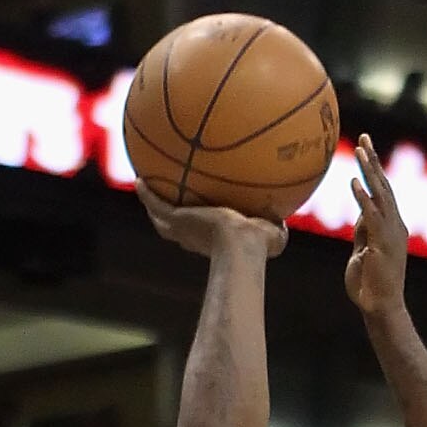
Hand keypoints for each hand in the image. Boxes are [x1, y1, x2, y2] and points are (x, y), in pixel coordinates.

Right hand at [135, 184, 286, 258]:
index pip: (203, 234)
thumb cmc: (260, 245)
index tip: (201, 216)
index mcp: (214, 240)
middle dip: (171, 217)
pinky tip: (140, 180)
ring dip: (153, 205)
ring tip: (146, 188)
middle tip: (168, 201)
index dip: (200, 225)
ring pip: (160, 217)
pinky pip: (155, 203)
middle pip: (176, 228)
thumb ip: (276, 224)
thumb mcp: (274, 232)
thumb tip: (286, 219)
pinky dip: (147, 194)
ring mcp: (183, 229)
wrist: (241, 246)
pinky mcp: (176, 219)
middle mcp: (194, 237)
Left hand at [344, 138, 409, 319]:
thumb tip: (360, 212)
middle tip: (364, 137)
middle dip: (374, 160)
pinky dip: (363, 199)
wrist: (380, 308)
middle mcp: (395, 225)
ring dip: (370, 172)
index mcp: (391, 225)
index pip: (383, 191)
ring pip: (381, 196)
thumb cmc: (369, 284)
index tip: (366, 147)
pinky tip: (353, 183)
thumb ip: (363, 230)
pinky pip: (372, 216)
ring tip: (360, 150)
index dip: (374, 168)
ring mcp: (391, 234)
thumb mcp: (363, 250)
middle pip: (384, 186)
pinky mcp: (383, 244)